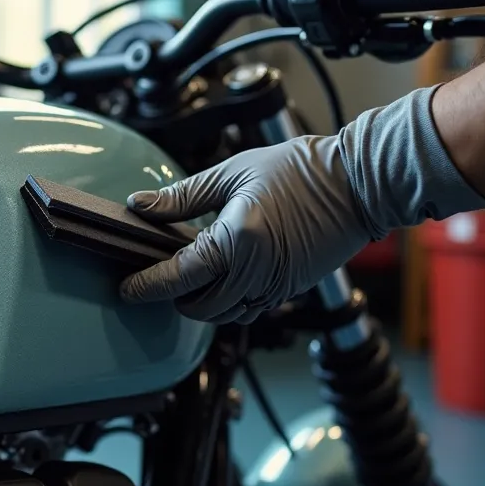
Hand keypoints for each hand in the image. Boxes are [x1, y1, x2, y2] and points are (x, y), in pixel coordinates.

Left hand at [118, 135, 372, 323]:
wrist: (358, 182)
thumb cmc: (299, 170)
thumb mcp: (231, 174)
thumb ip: (181, 196)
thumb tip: (140, 206)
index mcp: (237, 240)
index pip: (178, 276)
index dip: (147, 286)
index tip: (126, 288)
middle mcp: (257, 272)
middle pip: (199, 308)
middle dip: (173, 297)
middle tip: (158, 275)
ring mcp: (276, 286)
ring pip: (225, 315)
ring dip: (202, 302)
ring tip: (190, 274)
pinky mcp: (291, 290)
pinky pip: (250, 309)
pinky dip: (230, 302)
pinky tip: (224, 276)